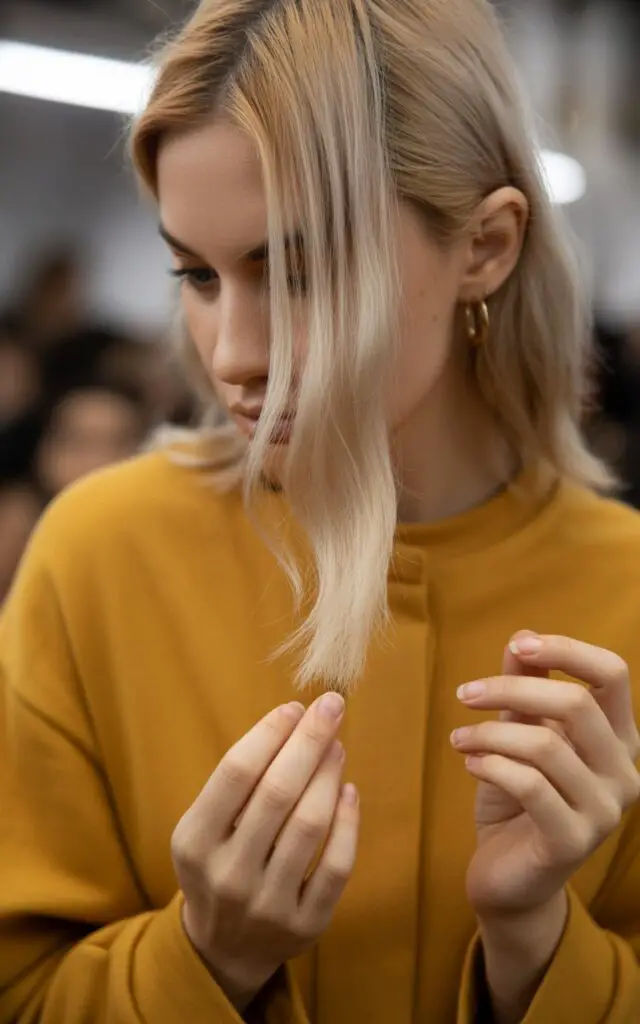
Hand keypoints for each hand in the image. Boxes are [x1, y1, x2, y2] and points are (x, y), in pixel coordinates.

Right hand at [171, 693, 358, 1011]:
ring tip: (336, 745)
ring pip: (309, 825)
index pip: (236, 772)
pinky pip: (337, 866)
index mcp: (194, 843)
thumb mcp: (204, 826)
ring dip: (328, 775)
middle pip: (277, 792)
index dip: (269, 733)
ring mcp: (268, 904)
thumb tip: (294, 720)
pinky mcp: (306, 925)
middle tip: (331, 706)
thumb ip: (238, 783)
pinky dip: (348, 822)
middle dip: (309, 741)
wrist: (223, 949)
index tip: (294, 706)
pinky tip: (348, 790)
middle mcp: (229, 875)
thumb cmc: (218, 862)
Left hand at [452, 633, 639, 916]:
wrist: (508, 875)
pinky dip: (490, 764)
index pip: (612, 674)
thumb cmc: (517, 796)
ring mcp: (604, 811)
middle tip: (465, 693)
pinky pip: (529, 784)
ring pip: (546, 745)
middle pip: (577, 705)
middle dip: (511, 690)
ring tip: (460, 738)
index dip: (566, 650)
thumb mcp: (519, 734)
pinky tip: (469, 763)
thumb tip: (520, 638)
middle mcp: (624, 772)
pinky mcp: (573, 841)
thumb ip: (523, 690)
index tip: (519, 644)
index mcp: (619, 738)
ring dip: (489, 733)